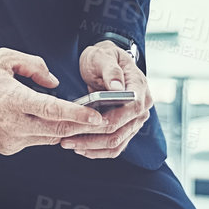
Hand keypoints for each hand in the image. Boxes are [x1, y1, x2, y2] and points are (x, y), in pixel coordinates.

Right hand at [0, 48, 106, 153]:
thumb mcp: (4, 59)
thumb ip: (34, 66)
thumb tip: (54, 84)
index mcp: (13, 100)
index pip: (53, 111)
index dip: (78, 115)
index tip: (96, 117)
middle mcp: (13, 124)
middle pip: (57, 130)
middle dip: (80, 126)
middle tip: (97, 120)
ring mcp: (10, 140)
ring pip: (48, 138)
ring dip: (63, 129)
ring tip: (75, 119)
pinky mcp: (7, 148)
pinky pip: (34, 141)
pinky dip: (44, 132)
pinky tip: (45, 122)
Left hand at [59, 42, 151, 157]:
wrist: (105, 62)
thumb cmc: (104, 57)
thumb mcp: (103, 57)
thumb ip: (111, 71)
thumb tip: (117, 88)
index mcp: (140, 88)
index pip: (129, 111)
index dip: (109, 120)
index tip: (86, 124)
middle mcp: (141, 108)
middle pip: (120, 132)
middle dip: (93, 138)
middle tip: (67, 139)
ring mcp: (134, 121)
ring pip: (116, 144)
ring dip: (92, 148)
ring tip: (69, 145)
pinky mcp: (125, 129)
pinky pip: (114, 147)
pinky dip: (97, 151)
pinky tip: (80, 149)